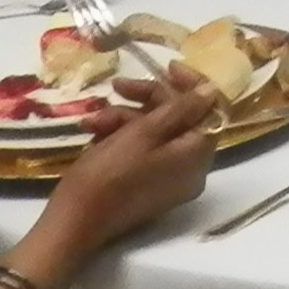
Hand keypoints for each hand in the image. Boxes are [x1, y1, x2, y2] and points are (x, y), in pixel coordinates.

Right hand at [46, 71, 220, 250]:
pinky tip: (94, 134)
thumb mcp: (144, 133)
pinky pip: (145, 151)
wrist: (75, 221)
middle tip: (117, 87)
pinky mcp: (148, 185)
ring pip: (156, 132)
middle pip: (180, 119)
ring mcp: (169, 180)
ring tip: (93, 121)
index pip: (210, 110)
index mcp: (197, 156)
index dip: (191, 85)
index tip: (166, 67)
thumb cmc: (110, 173)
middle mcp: (191, 170)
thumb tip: (213, 91)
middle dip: (146, 100)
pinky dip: (121, 138)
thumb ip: (181, 109)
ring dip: (125, 118)